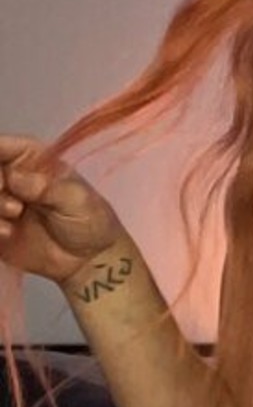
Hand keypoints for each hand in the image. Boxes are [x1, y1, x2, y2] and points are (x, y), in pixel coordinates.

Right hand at [0, 135, 125, 286]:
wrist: (89, 260)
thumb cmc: (91, 221)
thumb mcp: (76, 200)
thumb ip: (46, 188)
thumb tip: (15, 177)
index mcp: (33, 160)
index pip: (3, 146)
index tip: (1, 177)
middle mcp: (12, 178)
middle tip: (13, 204)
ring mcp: (2, 203)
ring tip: (13, 218)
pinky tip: (7, 234)